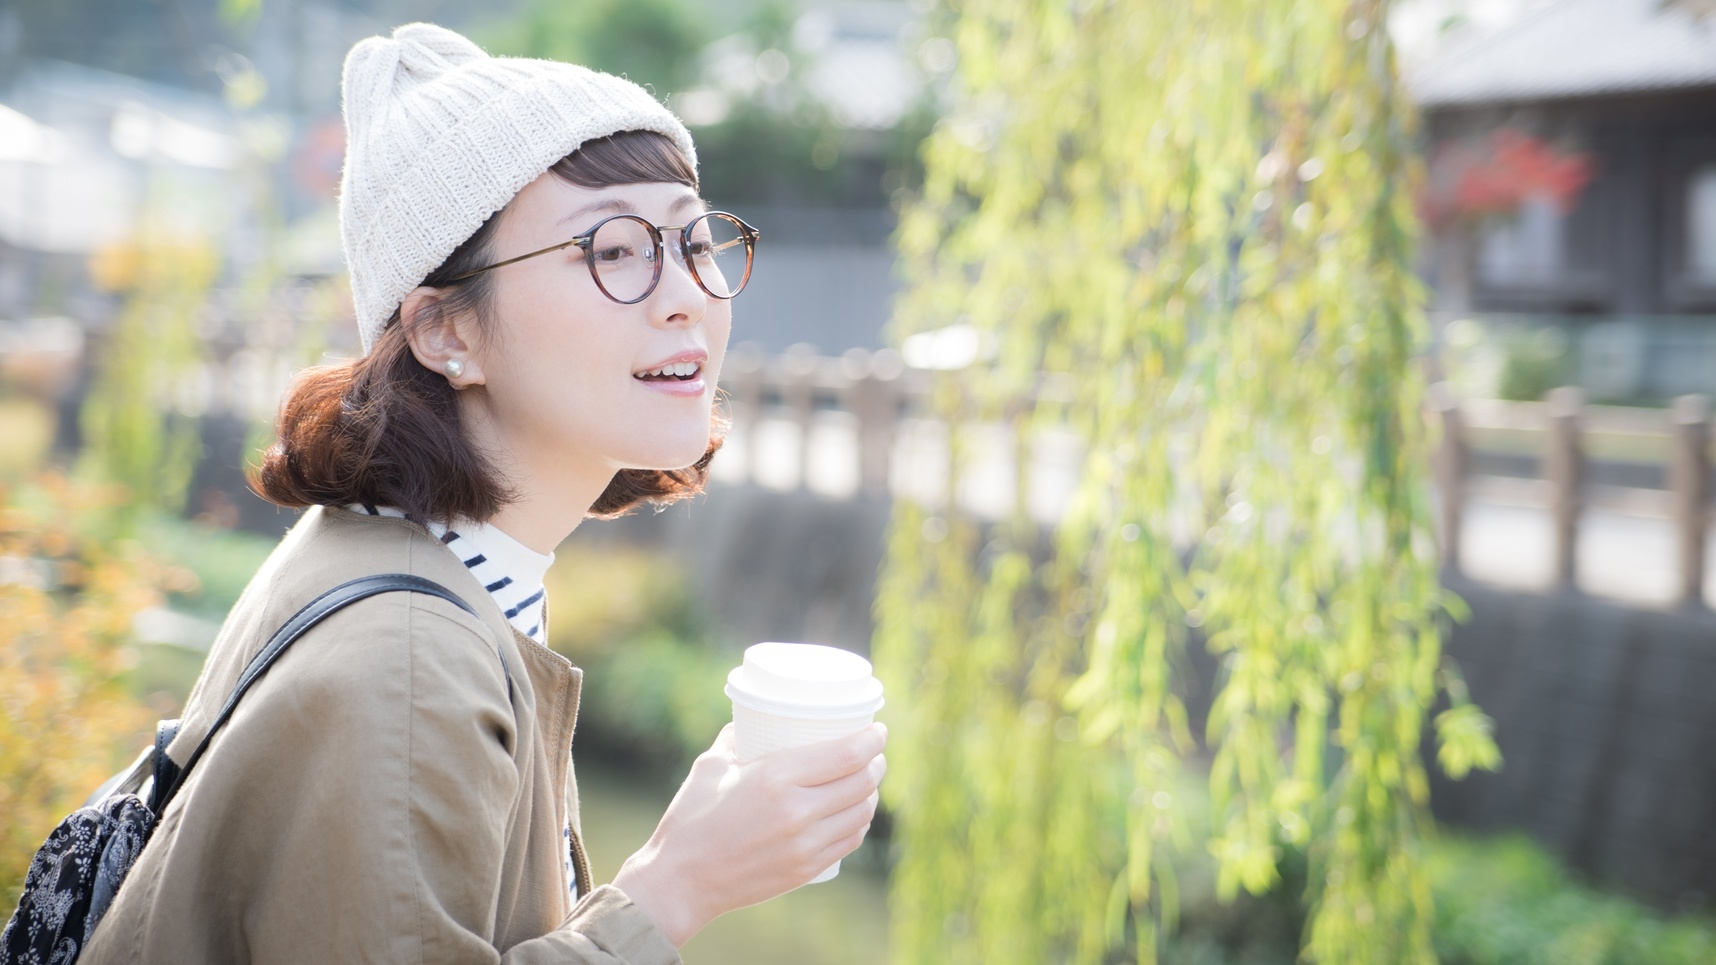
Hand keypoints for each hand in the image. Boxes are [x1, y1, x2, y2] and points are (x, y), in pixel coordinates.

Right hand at [611, 721, 886, 945]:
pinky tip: (853, 813)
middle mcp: (797, 810)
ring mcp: (805, 844)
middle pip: (861, 782)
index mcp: (776, 776)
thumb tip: (754, 718)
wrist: (680, 881)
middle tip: (873, 753)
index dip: (872, 739)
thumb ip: (737, 737)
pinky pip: (848, 842)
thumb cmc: (691, 818)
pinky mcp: (805, 869)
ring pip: (861, 813)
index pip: (847, 754)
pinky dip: (858, 823)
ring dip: (871, 793)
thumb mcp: (712, 764)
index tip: (877, 730)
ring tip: (866, 781)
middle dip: (876, 763)